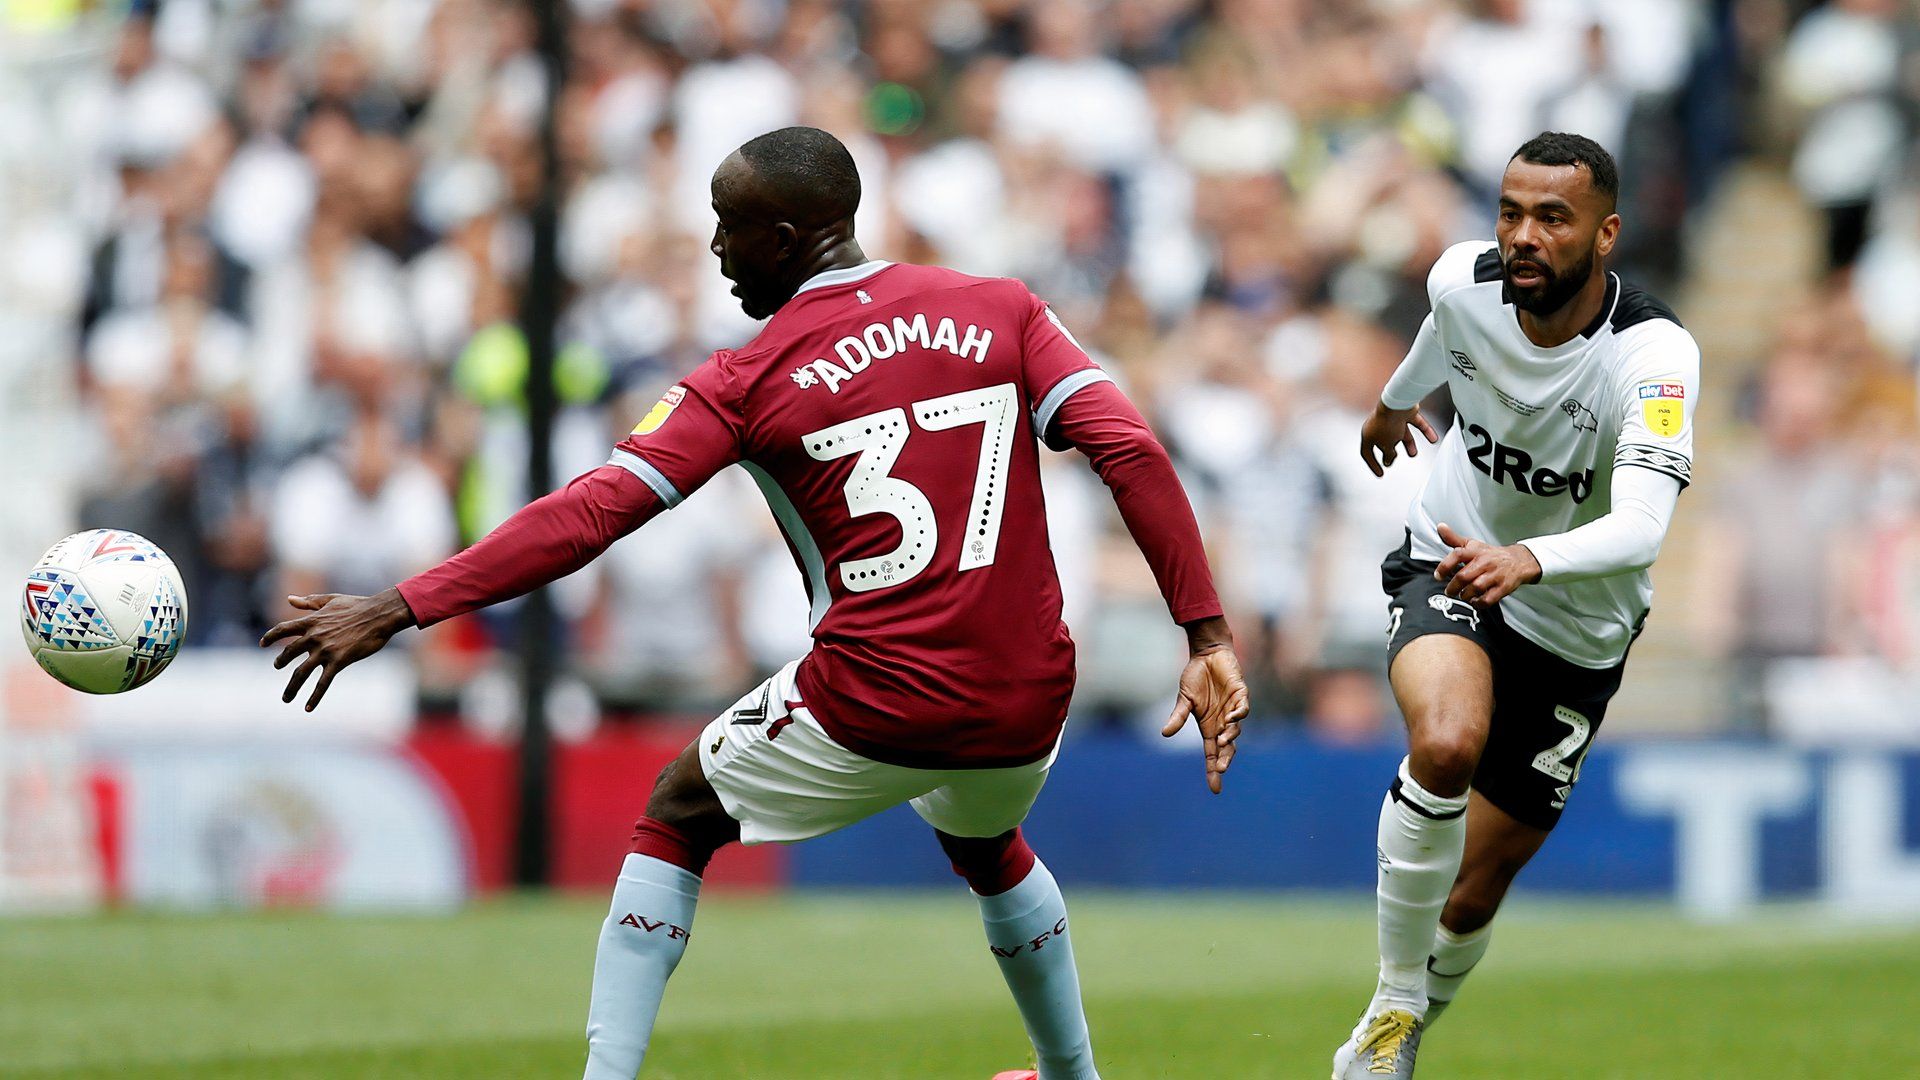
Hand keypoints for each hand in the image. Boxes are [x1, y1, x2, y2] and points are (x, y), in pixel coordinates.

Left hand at [259, 588, 415, 710]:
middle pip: (288, 653)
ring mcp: (325, 650)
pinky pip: (322, 683)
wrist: (379, 615)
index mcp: (311, 621)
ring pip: (301, 673)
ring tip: (286, 698)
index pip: (282, 630)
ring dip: (291, 688)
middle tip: (277, 667)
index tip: (262, 643)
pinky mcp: (338, 662)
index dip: (270, 636)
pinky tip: (308, 708)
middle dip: (280, 662)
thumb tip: (290, 599)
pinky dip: (314, 697)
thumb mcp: (331, 600)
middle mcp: (314, 637)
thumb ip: (309, 601)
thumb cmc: (358, 605)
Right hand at [1163, 616, 1251, 794]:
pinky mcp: (1240, 694)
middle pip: (1226, 748)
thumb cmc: (1195, 677)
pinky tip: (1231, 720)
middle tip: (1220, 769)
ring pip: (1235, 730)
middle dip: (1224, 760)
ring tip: (1221, 742)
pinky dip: (1239, 716)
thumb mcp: (1184, 699)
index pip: (1212, 754)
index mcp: (1208, 726)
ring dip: (1229, 738)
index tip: (1215, 789)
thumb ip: (1178, 716)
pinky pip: (1242, 709)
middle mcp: (1222, 722)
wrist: (1207, 654)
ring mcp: (1233, 709)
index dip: (1213, 771)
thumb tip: (1164, 734)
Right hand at [1360, 400, 1438, 476]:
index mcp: (1368, 434)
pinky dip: (1425, 431)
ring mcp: (1393, 418)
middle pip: (1384, 441)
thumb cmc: (1387, 423)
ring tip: (1413, 453)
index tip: (1381, 474)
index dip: (1373, 465)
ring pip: (1401, 433)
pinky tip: (1432, 439)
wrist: (1398, 403)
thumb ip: (1388, 455)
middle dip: (1390, 452)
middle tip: (1394, 459)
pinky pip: (1416, 424)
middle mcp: (1379, 426)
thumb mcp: (1386, 446)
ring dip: (1409, 444)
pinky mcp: (1406, 412)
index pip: (1367, 453)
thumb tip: (1389, 460)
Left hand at [1433, 523, 1541, 606]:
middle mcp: (1485, 562)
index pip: (1458, 554)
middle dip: (1453, 587)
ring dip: (1465, 595)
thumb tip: (1440, 527)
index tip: (1438, 576)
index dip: (1445, 566)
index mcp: (1476, 551)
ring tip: (1463, 595)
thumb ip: (1454, 539)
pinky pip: (1487, 599)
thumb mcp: (1472, 544)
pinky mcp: (1503, 587)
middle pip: (1464, 576)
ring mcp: (1495, 575)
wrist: (1518, 561)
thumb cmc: (1491, 555)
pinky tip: (1474, 600)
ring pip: (1475, 588)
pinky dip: (1478, 603)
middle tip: (1449, 591)